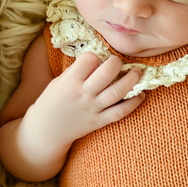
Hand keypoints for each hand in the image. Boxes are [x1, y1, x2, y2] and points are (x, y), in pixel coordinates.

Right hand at [26, 52, 144, 147]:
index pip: (87, 60)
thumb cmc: (52, 101)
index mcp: (69, 82)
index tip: (95, 58)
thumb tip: (97, 59)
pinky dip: (133, 103)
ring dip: (131, 80)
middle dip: (116, 63)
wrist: (46, 130)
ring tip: (137, 72)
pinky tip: (141, 95)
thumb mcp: (58, 82)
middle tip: (118, 61)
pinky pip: (120, 112)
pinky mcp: (100, 121)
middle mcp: (83, 94)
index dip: (93, 56)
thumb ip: (76, 71)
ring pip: (117, 92)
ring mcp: (93, 109)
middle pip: (106, 74)